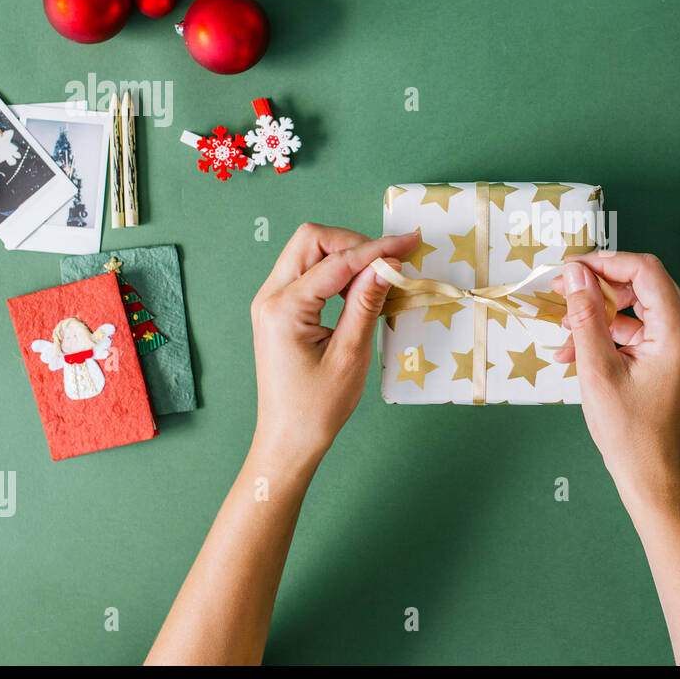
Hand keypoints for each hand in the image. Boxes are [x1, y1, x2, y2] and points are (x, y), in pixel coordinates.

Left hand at [249, 223, 418, 468]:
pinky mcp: (278, 309)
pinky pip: (306, 271)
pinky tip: (359, 288)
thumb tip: (388, 265)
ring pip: (307, 251)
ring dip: (344, 255)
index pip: (336, 262)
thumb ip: (367, 304)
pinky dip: (334, 270)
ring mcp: (270, 301)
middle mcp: (269, 297)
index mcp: (284, 308)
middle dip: (353, 243)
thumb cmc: (317, 407)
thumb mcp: (351, 355)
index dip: (377, 249)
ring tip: (378, 276)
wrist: (288, 439)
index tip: (410, 243)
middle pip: (311, 239)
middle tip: (389, 262)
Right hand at [550, 252, 679, 504]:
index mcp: (677, 330)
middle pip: (642, 283)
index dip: (604, 261)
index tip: (569, 268)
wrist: (653, 473)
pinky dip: (608, 333)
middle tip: (559, 290)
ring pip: (636, 305)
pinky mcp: (671, 354)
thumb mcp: (597, 369)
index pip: (644, 270)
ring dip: (598, 312)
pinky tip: (573, 351)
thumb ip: (585, 316)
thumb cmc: (629, 430)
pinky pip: (638, 328)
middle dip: (597, 285)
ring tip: (561, 330)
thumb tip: (574, 273)